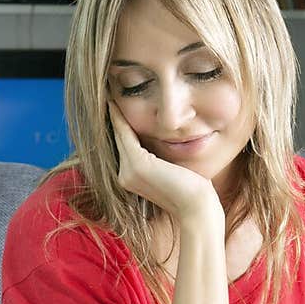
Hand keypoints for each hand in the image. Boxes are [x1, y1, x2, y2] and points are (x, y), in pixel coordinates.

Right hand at [106, 99, 222, 224]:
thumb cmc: (192, 192)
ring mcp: (128, 172)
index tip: (116, 107)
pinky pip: (124, 133)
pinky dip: (119, 117)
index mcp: (131, 179)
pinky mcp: (137, 165)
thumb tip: (164, 140)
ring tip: (109, 96)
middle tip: (107, 95)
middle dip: (114, 118)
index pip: (125, 147)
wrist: (197, 209)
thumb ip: (161, 158)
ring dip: (114, 114)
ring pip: (119, 135)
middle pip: (118, 139)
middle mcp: (124, 177)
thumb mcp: (172, 171)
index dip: (120, 127)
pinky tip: (114, 102)